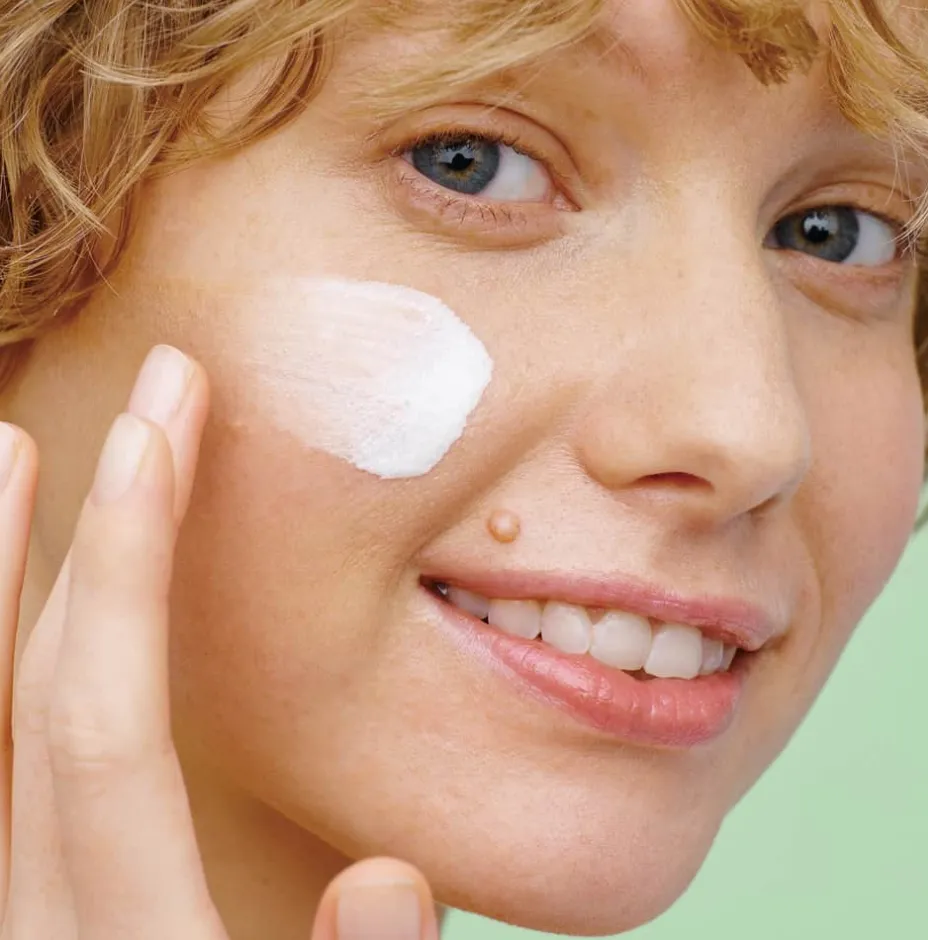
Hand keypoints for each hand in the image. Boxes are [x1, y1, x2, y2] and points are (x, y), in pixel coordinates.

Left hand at [0, 345, 438, 938]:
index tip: (163, 426)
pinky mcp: (19, 920)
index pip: (109, 724)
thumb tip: (385, 875)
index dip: (134, 559)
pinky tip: (3, 616)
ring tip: (6, 463)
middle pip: (31, 705)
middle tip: (125, 403)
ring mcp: (18, 923)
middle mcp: (44, 931)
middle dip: (82, 533)